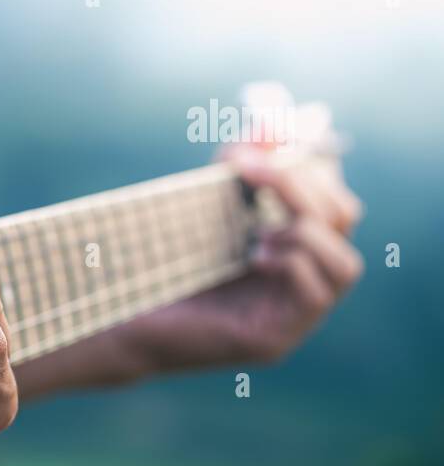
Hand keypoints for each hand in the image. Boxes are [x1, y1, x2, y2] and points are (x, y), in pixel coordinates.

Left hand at [122, 144, 363, 370]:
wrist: (121, 316)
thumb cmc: (161, 260)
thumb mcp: (206, 203)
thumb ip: (238, 162)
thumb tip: (269, 124)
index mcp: (291, 246)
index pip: (334, 199)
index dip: (310, 168)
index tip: (259, 150)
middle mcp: (301, 281)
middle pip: (343, 222)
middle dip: (303, 188)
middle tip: (251, 172)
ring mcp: (293, 317)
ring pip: (345, 264)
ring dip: (304, 231)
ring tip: (255, 232)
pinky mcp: (273, 341)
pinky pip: (316, 295)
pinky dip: (290, 265)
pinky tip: (253, 257)